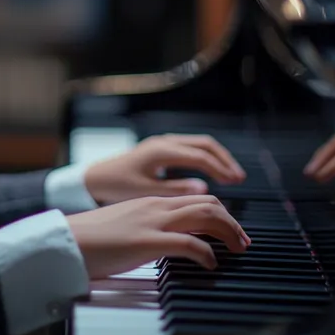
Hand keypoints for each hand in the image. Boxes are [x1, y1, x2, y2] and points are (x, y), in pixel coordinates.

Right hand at [67, 194, 250, 278]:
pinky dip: (207, 254)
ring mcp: (153, 222)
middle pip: (208, 204)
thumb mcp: (127, 225)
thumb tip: (169, 240)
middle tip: (242, 243)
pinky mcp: (147, 241)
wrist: (68, 240)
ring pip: (205, 216)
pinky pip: (188, 243)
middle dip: (233, 223)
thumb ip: (149, 227)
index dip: (221, 215)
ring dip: (228, 234)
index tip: (232, 233)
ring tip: (236, 250)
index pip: (197, 200)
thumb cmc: (92, 238)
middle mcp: (156, 206)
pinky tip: (210, 265)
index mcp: (151, 202)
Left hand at [84, 133, 245, 204]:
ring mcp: (162, 143)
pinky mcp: (161, 149)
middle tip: (239, 178)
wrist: (94, 178)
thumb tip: (204, 189)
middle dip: (224, 159)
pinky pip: (190, 148)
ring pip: (199, 144)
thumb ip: (175, 190)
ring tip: (232, 175)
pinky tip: (213, 172)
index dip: (220, 169)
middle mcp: (163, 142)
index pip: (199, 156)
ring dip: (217, 157)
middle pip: (204, 144)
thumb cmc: (116, 186)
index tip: (235, 182)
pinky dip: (206, 157)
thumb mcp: (145, 192)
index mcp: (161, 151)